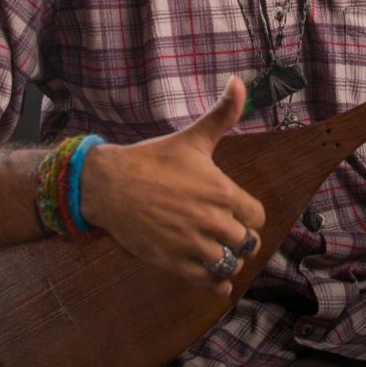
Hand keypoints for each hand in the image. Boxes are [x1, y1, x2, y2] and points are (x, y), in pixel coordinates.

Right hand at [78, 77, 265, 295]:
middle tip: (229, 234)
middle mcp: (211, 220)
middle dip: (240, 239)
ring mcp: (191, 244)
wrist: (109, 184)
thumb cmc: (152, 160)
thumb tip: (239, 82)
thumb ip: (222, 114)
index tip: (238, 213)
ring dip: (229, 259)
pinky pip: (208, 282)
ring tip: (220, 252)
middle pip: (247, 242)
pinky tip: (217, 278)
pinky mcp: (172, 262)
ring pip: (229, 263)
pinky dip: (217, 284)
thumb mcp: (192, 137)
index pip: (257, 216)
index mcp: (221, 191)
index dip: (250, 216)